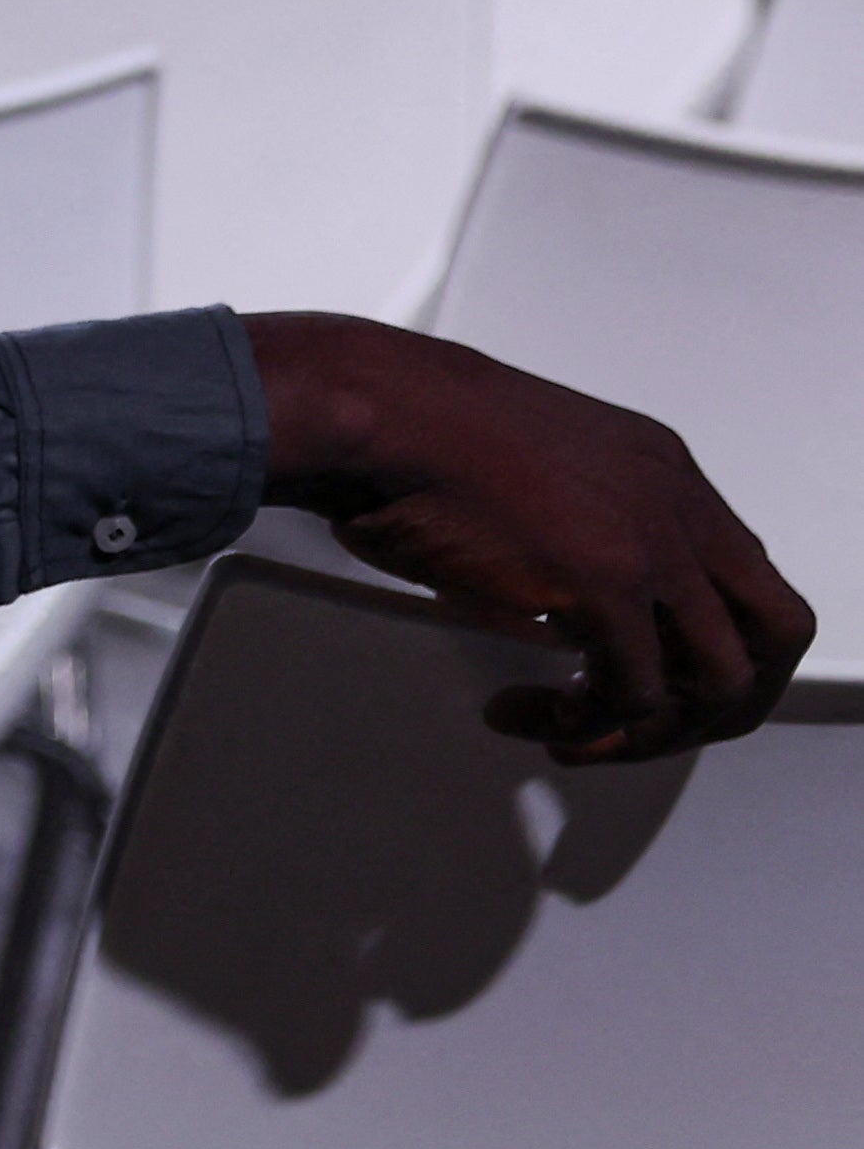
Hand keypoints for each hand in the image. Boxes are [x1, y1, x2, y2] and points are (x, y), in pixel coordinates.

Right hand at [244, 314, 815, 763]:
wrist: (374, 411)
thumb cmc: (415, 431)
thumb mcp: (537, 470)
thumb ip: (580, 530)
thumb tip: (567, 617)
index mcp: (664, 469)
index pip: (744, 578)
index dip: (704, 643)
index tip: (641, 670)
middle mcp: (678, 504)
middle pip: (775, 632)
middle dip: (718, 701)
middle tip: (647, 728)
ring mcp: (650, 544)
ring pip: (721, 677)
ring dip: (653, 728)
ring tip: (577, 736)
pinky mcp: (604, 584)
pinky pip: (634, 692)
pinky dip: (588, 725)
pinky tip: (534, 717)